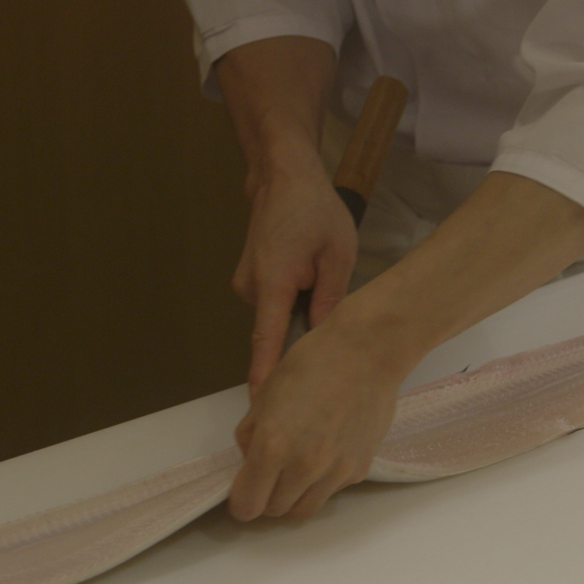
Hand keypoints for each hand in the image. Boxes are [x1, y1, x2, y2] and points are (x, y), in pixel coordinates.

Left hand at [228, 319, 404, 520]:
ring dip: (293, 496)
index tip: (243, 493)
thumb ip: (250, 436)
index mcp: (272, 447)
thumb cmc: (311, 363)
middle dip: (265, 497)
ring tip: (294, 469)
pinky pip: (330, 491)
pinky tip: (324, 452)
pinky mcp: (359, 470)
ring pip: (304, 510)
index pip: (248, 505)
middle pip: (275, 511)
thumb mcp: (265, 395)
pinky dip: (321, 482)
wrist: (366, 353)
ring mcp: (335, 473)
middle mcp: (303, 468)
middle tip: (268, 475)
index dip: (240, 502)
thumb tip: (250, 462)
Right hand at [232, 158, 356, 390]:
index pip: (267, 341)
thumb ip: (329, 301)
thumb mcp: (337, 255)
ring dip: (300, 312)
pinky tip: (308, 279)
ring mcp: (246, 284)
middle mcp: (250, 289)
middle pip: (277, 331)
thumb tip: (324, 341)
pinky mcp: (249, 281)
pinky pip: (274, 304)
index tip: (261, 406)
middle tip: (334, 336)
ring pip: (278, 316)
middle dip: (302, 336)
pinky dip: (291, 301)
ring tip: (321, 283)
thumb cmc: (315, 210)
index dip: (266, 376)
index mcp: (272, 283)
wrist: (284, 177)